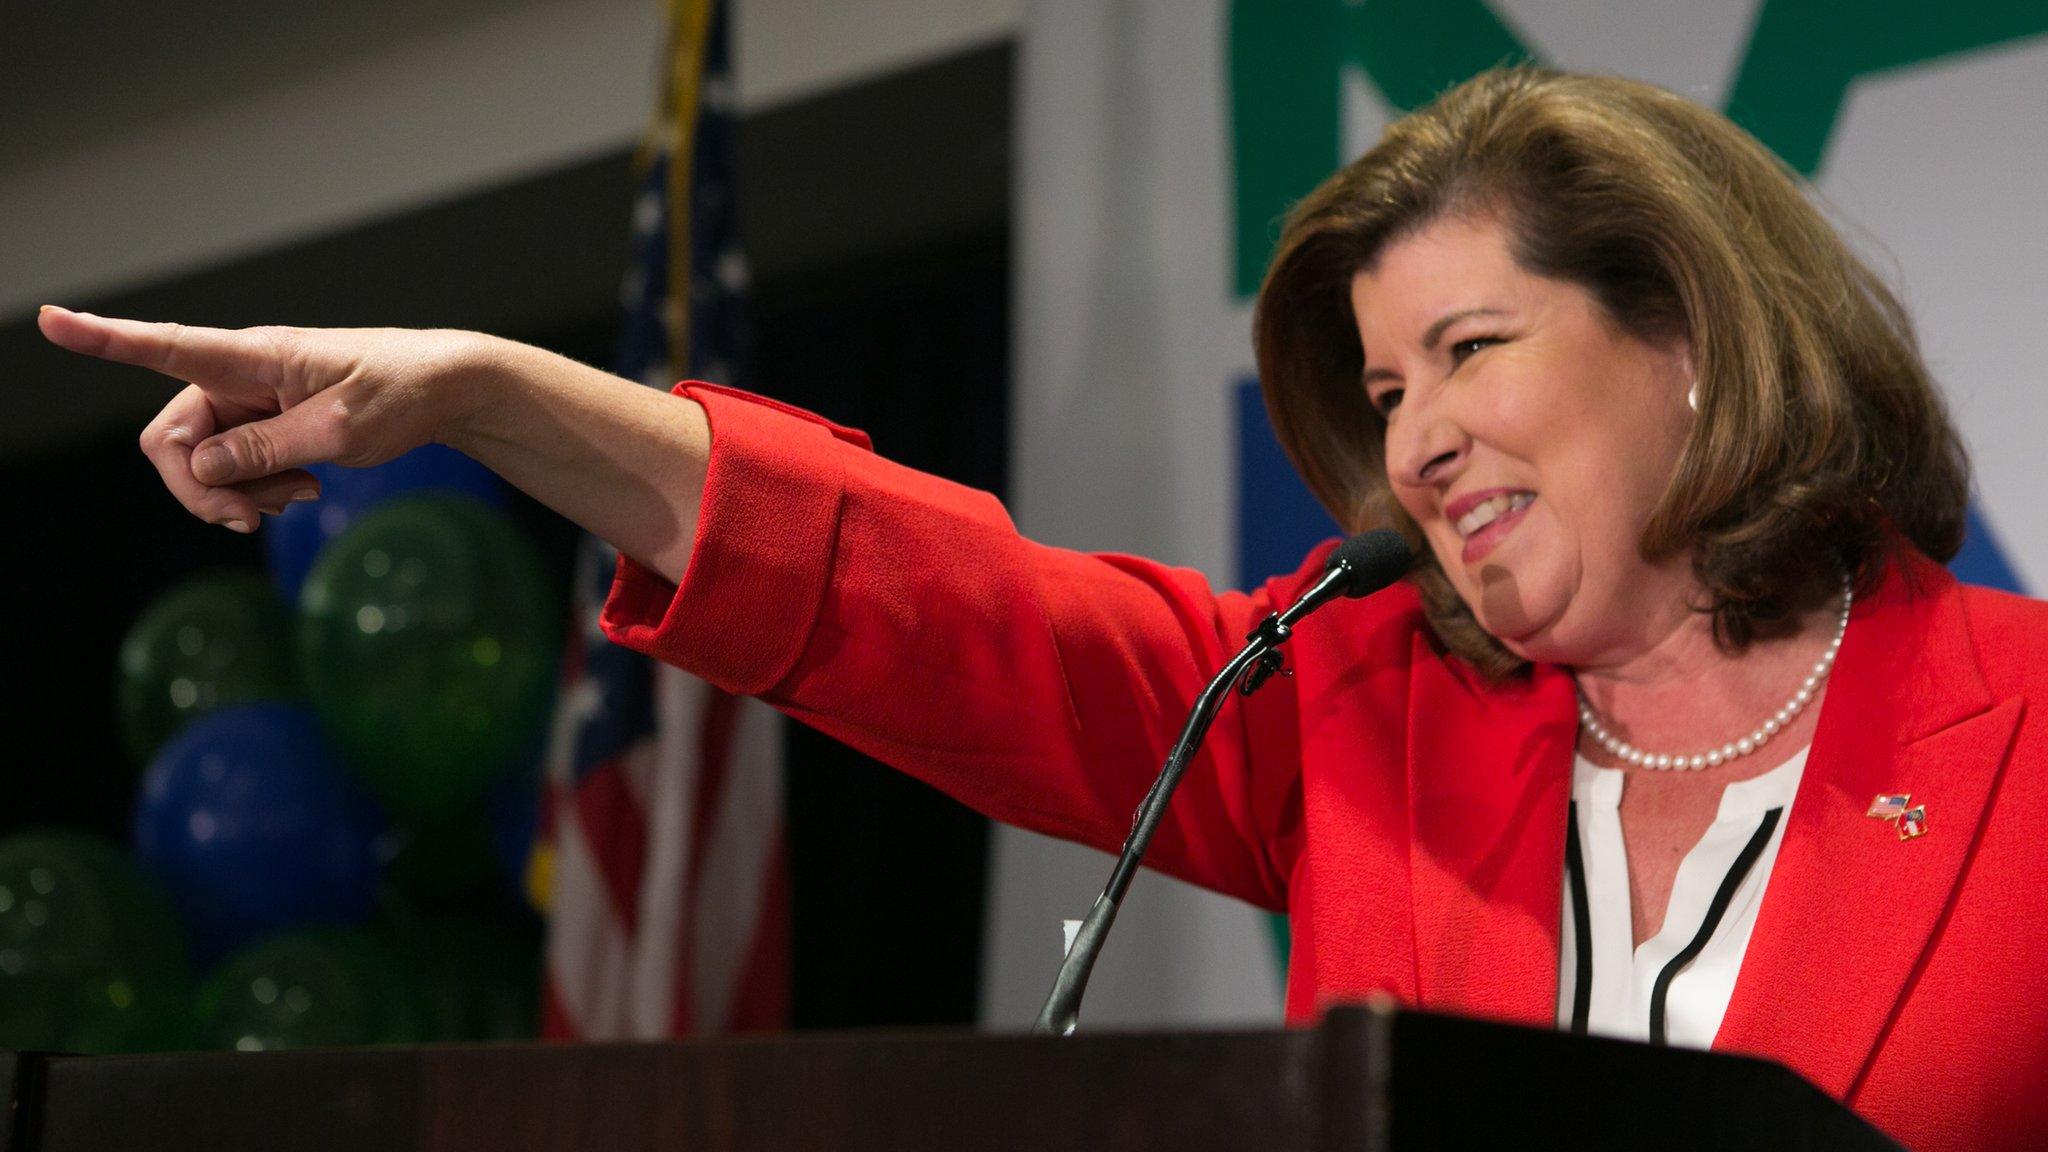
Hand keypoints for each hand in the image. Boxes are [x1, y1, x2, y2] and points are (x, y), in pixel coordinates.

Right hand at [39, 307, 489, 532]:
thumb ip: (266, 449)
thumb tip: (200, 467)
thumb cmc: (400, 394)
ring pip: (202, 462)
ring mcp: (249, 401)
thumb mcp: (339, 430)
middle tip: (252, 518)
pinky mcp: (264, 423)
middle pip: (173, 440)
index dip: (105, 339)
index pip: (167, 346)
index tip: (51, 319)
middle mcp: (239, 375)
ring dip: (237, 492)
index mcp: (254, 357)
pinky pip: (232, 468)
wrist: (445, 390)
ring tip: (298, 495)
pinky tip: (300, 490)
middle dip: (201, 487)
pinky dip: (257, 490)